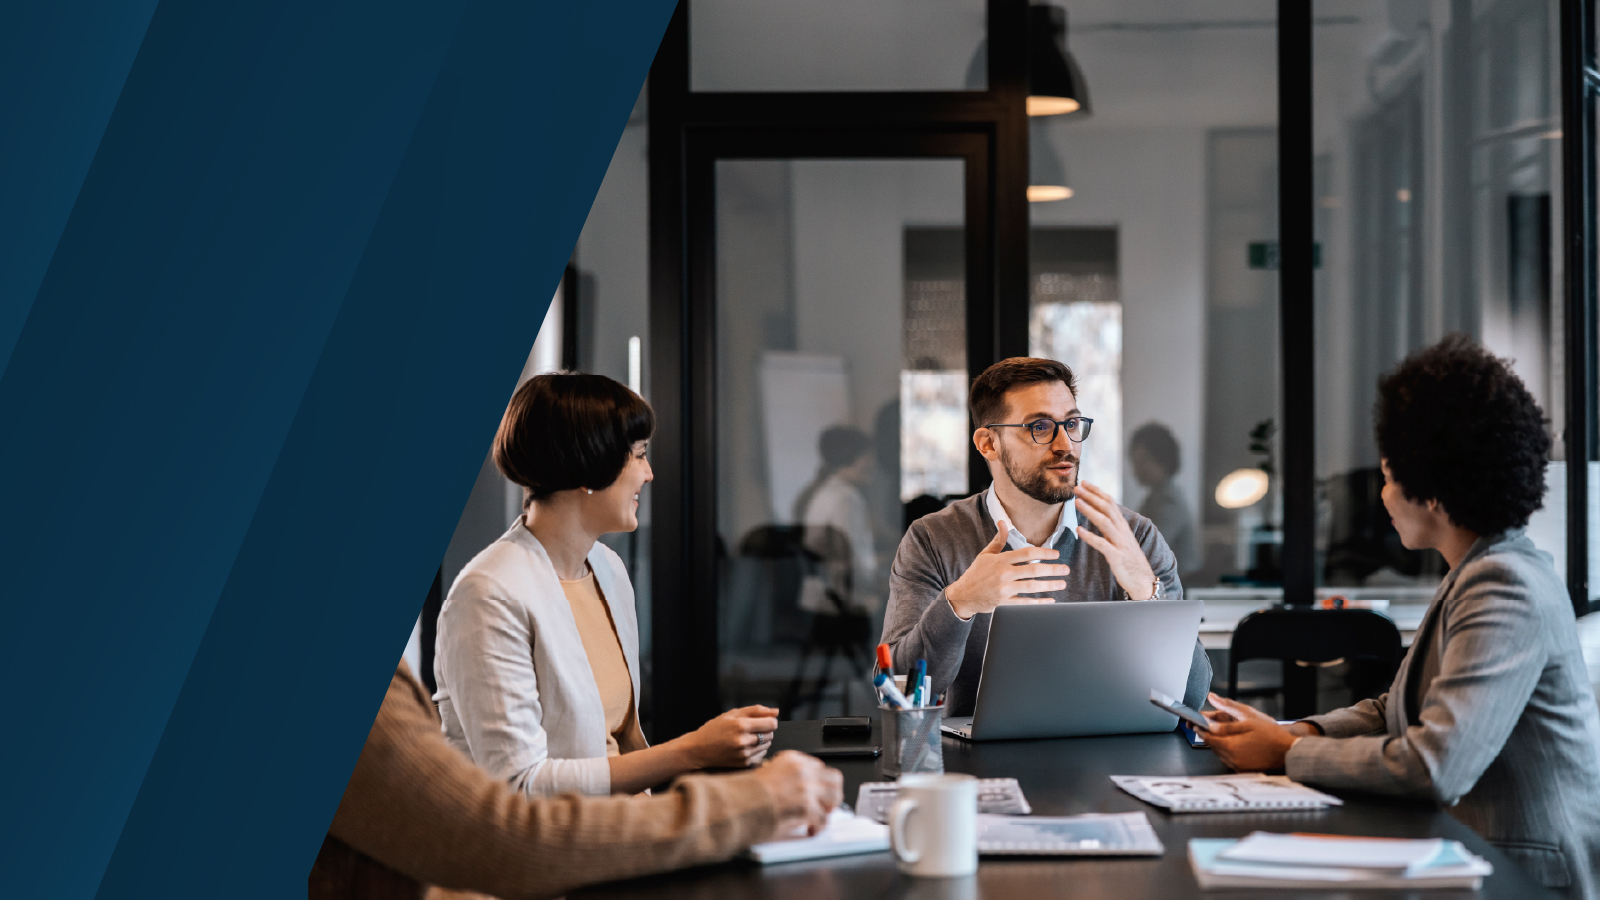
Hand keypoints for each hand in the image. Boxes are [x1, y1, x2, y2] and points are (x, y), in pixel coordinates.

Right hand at [678, 705, 778, 768]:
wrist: (699, 750)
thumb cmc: (714, 729)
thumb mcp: (732, 714)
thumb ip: (755, 711)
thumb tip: (776, 711)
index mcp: (740, 725)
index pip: (771, 723)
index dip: (770, 720)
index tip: (764, 720)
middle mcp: (743, 741)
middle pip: (770, 734)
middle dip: (765, 730)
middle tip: (752, 729)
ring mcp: (744, 754)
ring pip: (767, 745)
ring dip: (762, 740)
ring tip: (747, 737)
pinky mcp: (744, 764)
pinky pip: (761, 754)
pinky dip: (757, 749)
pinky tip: (745, 746)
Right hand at [753, 751, 843, 838]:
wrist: (738, 803)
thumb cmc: (746, 792)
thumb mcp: (767, 773)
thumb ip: (786, 777)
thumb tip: (796, 792)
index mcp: (792, 760)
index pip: (818, 766)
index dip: (818, 781)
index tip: (816, 790)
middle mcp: (802, 770)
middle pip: (834, 778)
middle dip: (832, 792)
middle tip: (825, 803)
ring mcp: (806, 788)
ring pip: (835, 795)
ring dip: (830, 807)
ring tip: (821, 816)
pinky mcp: (806, 807)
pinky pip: (824, 818)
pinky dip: (819, 826)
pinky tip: (811, 829)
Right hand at [944, 519, 1070, 619]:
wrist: (963, 595)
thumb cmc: (976, 573)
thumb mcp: (985, 554)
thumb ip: (998, 540)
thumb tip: (1003, 522)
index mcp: (1000, 560)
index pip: (1027, 553)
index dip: (1044, 552)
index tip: (1056, 554)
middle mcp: (1003, 574)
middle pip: (1033, 569)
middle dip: (1053, 569)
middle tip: (1065, 569)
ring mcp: (1004, 589)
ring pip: (1032, 587)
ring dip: (1050, 585)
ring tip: (1062, 583)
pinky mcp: (1005, 604)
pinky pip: (1026, 603)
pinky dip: (1039, 603)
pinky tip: (1050, 601)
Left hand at [1074, 482, 1157, 599]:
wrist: (1143, 580)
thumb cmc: (1129, 560)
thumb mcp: (1121, 539)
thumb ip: (1111, 526)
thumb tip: (1098, 513)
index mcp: (1122, 526)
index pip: (1110, 503)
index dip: (1097, 492)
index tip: (1084, 483)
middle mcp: (1122, 531)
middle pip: (1107, 508)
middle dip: (1092, 496)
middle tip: (1077, 487)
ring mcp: (1120, 543)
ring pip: (1105, 522)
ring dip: (1090, 511)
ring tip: (1077, 502)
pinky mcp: (1117, 557)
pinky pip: (1102, 544)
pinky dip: (1090, 536)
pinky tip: (1079, 530)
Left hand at [1201, 693, 1300, 771]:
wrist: (1288, 752)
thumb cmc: (1271, 736)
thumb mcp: (1248, 723)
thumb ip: (1226, 726)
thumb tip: (1209, 726)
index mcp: (1231, 746)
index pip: (1208, 738)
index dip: (1201, 730)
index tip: (1196, 725)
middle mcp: (1232, 759)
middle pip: (1213, 747)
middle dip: (1209, 737)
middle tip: (1207, 728)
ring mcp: (1238, 766)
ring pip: (1220, 754)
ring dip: (1218, 745)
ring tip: (1223, 735)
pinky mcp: (1244, 771)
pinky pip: (1230, 760)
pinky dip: (1228, 753)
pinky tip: (1235, 746)